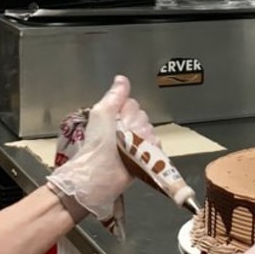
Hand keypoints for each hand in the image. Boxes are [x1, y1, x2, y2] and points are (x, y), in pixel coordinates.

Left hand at [46, 75, 155, 219]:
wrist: (99, 175)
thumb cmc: (97, 144)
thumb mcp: (101, 113)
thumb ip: (114, 95)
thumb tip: (122, 78)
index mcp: (115, 116)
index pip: (133, 104)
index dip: (127, 111)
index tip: (118, 121)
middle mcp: (127, 128)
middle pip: (143, 117)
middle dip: (135, 125)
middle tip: (122, 137)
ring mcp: (136, 143)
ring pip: (151, 131)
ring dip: (142, 139)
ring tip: (129, 149)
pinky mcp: (145, 158)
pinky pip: (157, 146)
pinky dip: (151, 150)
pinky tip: (141, 155)